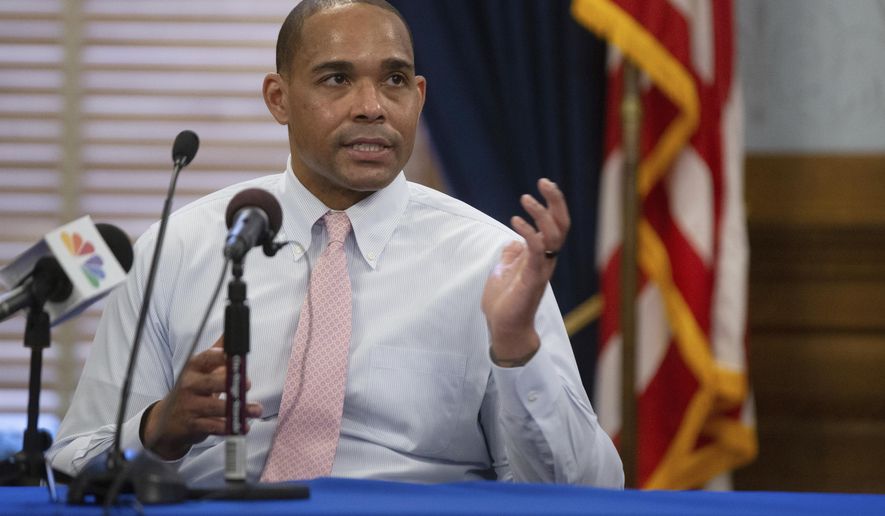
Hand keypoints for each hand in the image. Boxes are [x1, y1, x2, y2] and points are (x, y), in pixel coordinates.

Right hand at [141, 336, 262, 459]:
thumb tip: (232, 330)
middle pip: (211, 382)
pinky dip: (230, 428)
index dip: (220, 356)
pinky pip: (214, 427)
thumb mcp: (200, 368)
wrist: (167, 420)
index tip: (233, 356)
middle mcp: (189, 385)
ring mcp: (190, 406)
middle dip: (230, 383)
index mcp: (193, 367)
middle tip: (247, 384)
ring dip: (239, 409)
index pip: (206, 358)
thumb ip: (218, 351)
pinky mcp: (193, 425)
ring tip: (256, 409)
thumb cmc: (191, 389)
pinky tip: (243, 427)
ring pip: (216, 407)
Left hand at [481, 178, 569, 364]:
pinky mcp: (533, 279)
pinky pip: (537, 251)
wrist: (504, 328)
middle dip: (556, 201)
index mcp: (540, 256)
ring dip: (541, 214)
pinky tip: (515, 222)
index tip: (543, 184)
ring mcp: (541, 269)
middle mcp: (546, 260)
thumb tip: (512, 242)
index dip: (553, 203)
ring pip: (554, 236)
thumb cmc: (505, 302)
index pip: (555, 224)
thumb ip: (511, 255)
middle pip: (561, 225)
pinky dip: (529, 233)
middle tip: (544, 182)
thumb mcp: (504, 271)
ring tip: (526, 199)